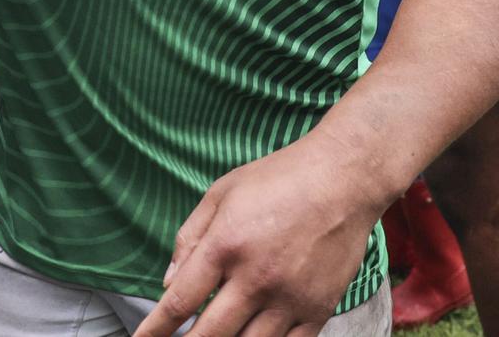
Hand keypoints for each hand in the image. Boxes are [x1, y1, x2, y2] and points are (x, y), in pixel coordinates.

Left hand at [133, 137, 373, 336]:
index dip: (155, 328)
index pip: (180, 301)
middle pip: (210, 334)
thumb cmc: (279, 178)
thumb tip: (168, 283)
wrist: (344, 178)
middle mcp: (256, 278)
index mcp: (226, 245)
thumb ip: (190, 237)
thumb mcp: (222, 192)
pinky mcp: (318, 308)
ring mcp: (290, 298)